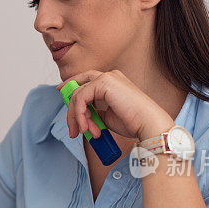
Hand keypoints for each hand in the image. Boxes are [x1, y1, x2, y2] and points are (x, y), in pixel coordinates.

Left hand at [56, 70, 173, 140]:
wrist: (147, 124)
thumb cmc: (133, 122)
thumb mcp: (107, 116)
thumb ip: (94, 111)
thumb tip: (81, 115)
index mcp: (112, 81)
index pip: (86, 80)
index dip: (71, 85)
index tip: (61, 93)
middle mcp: (109, 75)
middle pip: (78, 87)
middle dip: (71, 110)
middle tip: (72, 130)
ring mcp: (107, 77)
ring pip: (78, 95)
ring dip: (77, 117)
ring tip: (86, 132)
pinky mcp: (103, 83)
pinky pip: (80, 98)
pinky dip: (79, 114)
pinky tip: (87, 127)